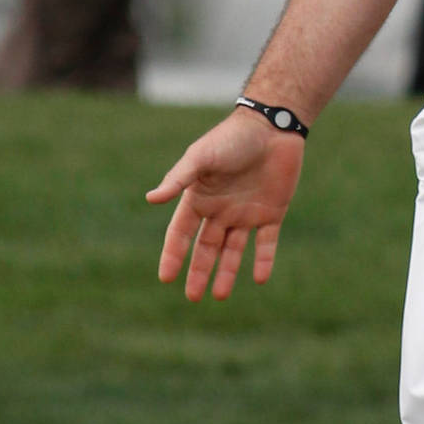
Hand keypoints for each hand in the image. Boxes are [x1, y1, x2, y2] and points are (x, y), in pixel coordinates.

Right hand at [146, 111, 305, 300]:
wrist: (273, 126)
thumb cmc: (232, 139)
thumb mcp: (201, 158)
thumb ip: (179, 179)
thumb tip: (150, 199)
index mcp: (200, 197)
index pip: (181, 233)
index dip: (173, 255)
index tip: (165, 278)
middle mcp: (221, 209)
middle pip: (206, 247)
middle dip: (198, 272)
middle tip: (192, 297)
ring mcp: (246, 212)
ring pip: (233, 250)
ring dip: (226, 272)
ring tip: (219, 296)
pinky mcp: (272, 212)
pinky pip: (266, 242)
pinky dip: (263, 261)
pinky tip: (258, 279)